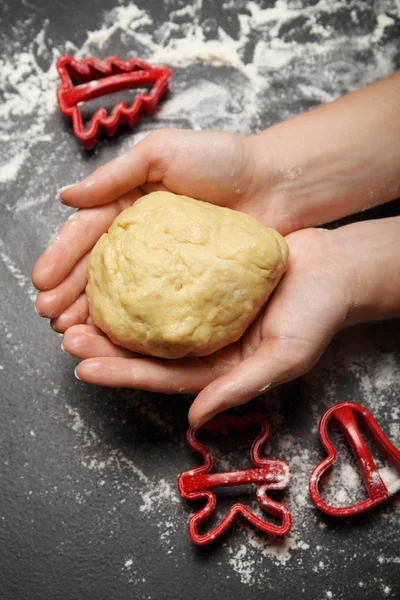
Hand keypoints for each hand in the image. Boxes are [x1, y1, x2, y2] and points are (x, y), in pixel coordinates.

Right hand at [32, 129, 275, 329]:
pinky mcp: (190, 284)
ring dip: (92, 313)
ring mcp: (166, 264)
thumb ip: (115, 176)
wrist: (276, 182)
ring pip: (121, 291)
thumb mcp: (162, 154)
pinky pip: (156, 305)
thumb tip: (66, 197)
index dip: (61, 257)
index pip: (87, 233)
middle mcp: (143, 237)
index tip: (41, 282)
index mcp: (130, 205)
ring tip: (71, 333)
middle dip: (68, 293)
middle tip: (51, 317)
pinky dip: (133, 321)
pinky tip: (114, 337)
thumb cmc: (222, 160)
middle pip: (97, 268)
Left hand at [61, 227, 352, 425]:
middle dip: (107, 350)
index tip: (85, 369)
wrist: (334, 268)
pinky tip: (113, 276)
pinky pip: (167, 285)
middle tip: (70, 340)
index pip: (165, 377)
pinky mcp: (207, 282)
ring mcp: (205, 313)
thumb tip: (196, 418)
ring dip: (115, 318)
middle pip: (149, 352)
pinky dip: (139, 284)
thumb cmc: (317, 313)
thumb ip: (240, 386)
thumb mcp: (284, 354)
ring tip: (76, 314)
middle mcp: (208, 343)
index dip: (124, 375)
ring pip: (152, 320)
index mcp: (222, 367)